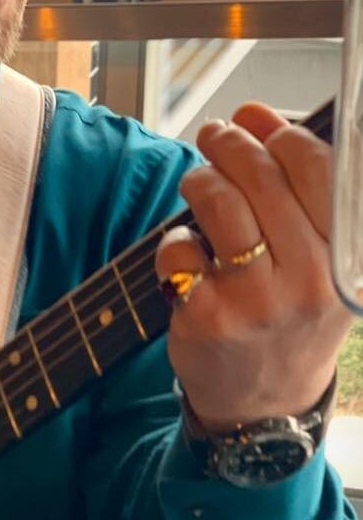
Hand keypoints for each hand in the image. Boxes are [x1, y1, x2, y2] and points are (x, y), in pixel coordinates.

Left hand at [155, 102, 353, 431]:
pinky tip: (187, 257)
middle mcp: (310, 281)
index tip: (254, 118)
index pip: (319, 168)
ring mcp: (257, 301)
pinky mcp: (207, 316)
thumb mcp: (320, 262)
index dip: (278, 130)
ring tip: (198, 183)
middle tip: (215, 135)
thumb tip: (260, 115)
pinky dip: (174, 241)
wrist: (265, 404)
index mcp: (347, 261)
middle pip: (260, 175)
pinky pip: (178, 246)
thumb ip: (299, 192)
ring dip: (199, 178)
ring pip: (217, 200)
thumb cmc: (289, 314)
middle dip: (228, 142)